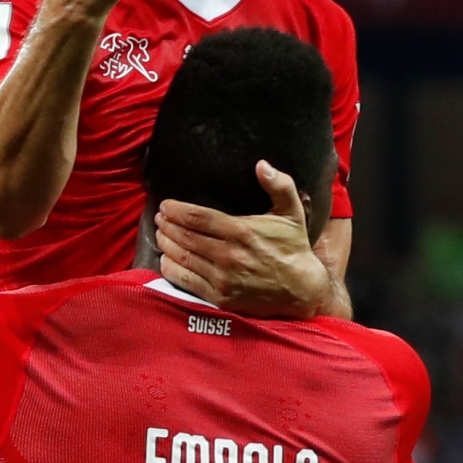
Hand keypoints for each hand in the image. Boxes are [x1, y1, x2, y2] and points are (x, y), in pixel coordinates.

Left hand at [156, 162, 334, 316]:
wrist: (302, 290)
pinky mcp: (221, 297)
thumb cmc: (293, 248)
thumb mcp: (292, 213)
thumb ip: (280, 186)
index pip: (197, 217)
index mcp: (242, 231)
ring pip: (182, 257)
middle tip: (159, 218)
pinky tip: (166, 259)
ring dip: (166, 244)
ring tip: (160, 234)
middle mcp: (229, 255)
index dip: (176, 210)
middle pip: (185, 236)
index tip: (165, 206)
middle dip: (167, 225)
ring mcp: (223, 278)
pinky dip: (171, 269)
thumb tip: (262, 165)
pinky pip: (186, 281)